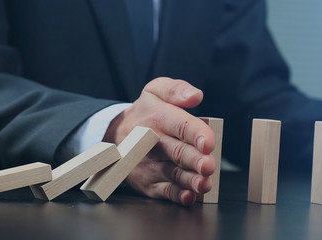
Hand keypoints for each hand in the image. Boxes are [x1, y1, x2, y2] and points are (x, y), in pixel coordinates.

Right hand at [103, 77, 215, 205]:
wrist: (113, 137)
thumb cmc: (144, 114)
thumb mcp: (155, 91)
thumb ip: (176, 90)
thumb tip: (196, 96)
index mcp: (158, 116)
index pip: (180, 124)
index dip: (196, 133)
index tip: (208, 142)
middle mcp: (152, 142)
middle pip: (178, 152)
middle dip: (195, 160)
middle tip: (208, 165)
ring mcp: (149, 164)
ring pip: (174, 174)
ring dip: (190, 180)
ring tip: (204, 183)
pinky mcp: (148, 183)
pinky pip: (165, 191)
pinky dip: (178, 195)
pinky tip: (189, 196)